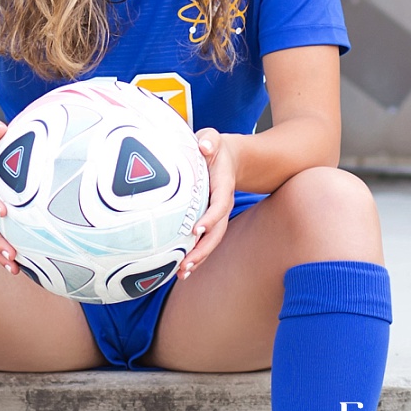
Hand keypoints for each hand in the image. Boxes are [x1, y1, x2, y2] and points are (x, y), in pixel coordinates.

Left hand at [179, 128, 236, 277]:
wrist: (229, 157)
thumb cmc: (214, 146)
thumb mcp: (213, 138)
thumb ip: (209, 140)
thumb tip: (204, 146)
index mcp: (223, 186)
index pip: (219, 204)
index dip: (210, 218)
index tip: (196, 230)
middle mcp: (222, 203)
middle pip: (217, 231)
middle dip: (203, 249)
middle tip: (187, 263)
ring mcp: (217, 214)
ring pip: (211, 240)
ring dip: (199, 257)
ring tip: (183, 273)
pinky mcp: (209, 220)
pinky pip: (204, 240)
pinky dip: (196, 255)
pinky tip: (181, 269)